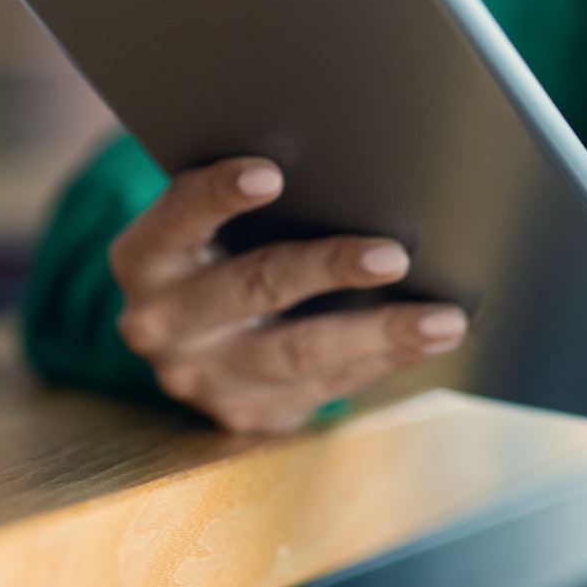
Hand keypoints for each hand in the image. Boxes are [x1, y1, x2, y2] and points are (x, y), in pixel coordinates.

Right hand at [108, 158, 467, 433]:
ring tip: (442, 319)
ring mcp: (201, 378)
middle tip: (394, 255)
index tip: (271, 174)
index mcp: (144, 258)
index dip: (218, 196)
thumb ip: (255, 202)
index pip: (176, 218)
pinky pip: (324, 387)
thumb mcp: (212, 224)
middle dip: (327, 269)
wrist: (193, 339)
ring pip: (298, 354)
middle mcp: (161, 323)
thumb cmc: (222, 248)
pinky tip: (430, 339)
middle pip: (253, 289)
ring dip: (378, 333)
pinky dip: (383, 361)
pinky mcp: (243, 415)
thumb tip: (353, 172)